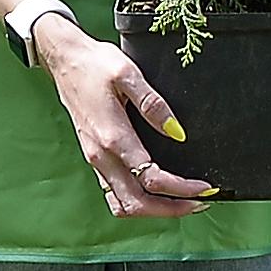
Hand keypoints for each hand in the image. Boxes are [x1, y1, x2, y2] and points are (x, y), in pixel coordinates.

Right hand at [35, 15, 215, 216]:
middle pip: (138, 203)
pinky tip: (156, 193)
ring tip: (182, 202)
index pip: (152, 179)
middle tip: (201, 203)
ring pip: (124, 204)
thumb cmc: (95, 64)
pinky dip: (138, 202)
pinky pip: (115, 194)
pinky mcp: (94, 157)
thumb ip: (153, 104)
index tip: (206, 187)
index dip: (182, 189)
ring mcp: (95, 160)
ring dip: (154, 210)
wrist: (64, 60)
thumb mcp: (128, 73)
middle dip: (172, 209)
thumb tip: (177, 133)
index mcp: (113, 137)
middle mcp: (101, 156)